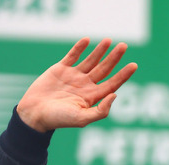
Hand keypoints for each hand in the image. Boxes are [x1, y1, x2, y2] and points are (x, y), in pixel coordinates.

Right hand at [17, 37, 137, 131]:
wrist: (34, 113)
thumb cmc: (58, 119)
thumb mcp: (82, 119)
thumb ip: (100, 110)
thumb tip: (115, 95)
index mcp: (92, 97)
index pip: (112, 84)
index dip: (123, 75)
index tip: (134, 65)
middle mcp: (85, 85)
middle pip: (104, 69)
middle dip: (114, 58)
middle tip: (124, 46)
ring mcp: (73, 76)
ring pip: (90, 60)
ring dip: (100, 51)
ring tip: (109, 40)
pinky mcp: (60, 69)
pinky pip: (72, 56)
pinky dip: (79, 48)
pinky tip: (87, 40)